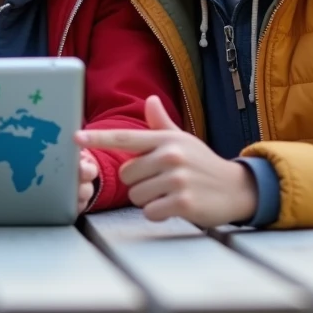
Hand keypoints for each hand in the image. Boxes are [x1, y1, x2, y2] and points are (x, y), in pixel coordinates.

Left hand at [75, 96, 257, 227]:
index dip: (98, 139)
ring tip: (170, 192)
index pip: (125, 137)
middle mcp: (170, 155)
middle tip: (162, 181)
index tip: (75, 138)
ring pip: (136, 195)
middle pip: (126, 174)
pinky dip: (158, 213)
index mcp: (166, 139)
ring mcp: (177, 179)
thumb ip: (161, 125)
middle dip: (139, 182)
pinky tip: (175, 206)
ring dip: (149, 199)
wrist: (237, 188)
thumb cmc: (202, 164)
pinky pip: (149, 212)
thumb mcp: (183, 141)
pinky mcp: (183, 202)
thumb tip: (150, 100)